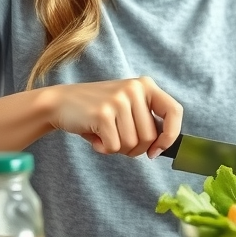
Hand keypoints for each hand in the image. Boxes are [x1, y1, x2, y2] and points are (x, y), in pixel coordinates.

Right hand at [47, 76, 182, 157]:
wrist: (61, 103)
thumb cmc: (98, 111)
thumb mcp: (127, 107)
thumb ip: (146, 121)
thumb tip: (162, 147)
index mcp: (146, 86)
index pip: (174, 111)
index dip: (170, 136)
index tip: (157, 151)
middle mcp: (135, 89)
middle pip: (150, 137)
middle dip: (135, 149)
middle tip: (117, 141)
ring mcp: (119, 100)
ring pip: (132, 144)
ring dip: (118, 149)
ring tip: (104, 135)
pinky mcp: (103, 113)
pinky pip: (114, 146)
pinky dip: (104, 149)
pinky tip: (95, 137)